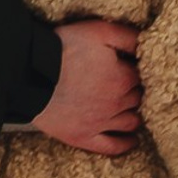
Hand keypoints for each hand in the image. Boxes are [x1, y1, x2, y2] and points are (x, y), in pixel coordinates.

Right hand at [21, 17, 141, 153]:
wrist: (31, 73)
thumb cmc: (64, 48)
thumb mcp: (98, 31)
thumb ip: (127, 36)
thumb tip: (146, 41)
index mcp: (123, 78)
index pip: (141, 76)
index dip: (135, 69)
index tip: (129, 65)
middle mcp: (118, 104)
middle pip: (137, 99)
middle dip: (135, 91)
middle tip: (128, 85)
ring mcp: (102, 123)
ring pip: (130, 122)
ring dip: (134, 115)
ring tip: (132, 109)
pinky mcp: (85, 137)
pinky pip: (113, 147)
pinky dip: (125, 144)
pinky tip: (132, 140)